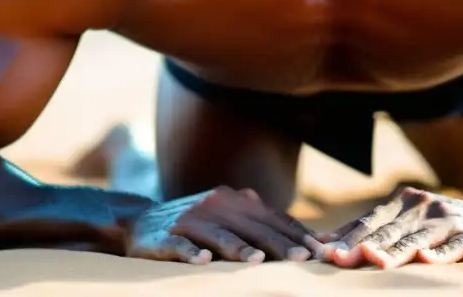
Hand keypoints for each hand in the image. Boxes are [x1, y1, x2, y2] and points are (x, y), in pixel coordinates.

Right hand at [125, 186, 323, 264]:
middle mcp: (215, 205)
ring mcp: (190, 220)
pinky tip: (204, 262)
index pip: (272, 217)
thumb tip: (310, 242)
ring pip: (219, 235)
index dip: (297, 233)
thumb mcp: (229, 219)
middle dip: (279, 243)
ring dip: (239, 248)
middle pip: (253, 226)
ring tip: (257, 260)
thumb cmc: (198, 225)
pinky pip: (181, 245)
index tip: (321, 250)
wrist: (141, 221)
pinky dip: (193, 253)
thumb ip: (261, 227)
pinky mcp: (165, 236)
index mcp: (235, 200)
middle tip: (302, 258)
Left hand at [320, 185, 462, 268]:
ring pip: (414, 239)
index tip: (318, 250)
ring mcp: (445, 222)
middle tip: (335, 258)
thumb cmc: (441, 223)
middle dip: (359, 245)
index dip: (344, 235)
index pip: (368, 221)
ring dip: (393, 251)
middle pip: (386, 230)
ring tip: (374, 261)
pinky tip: (427, 260)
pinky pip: (452, 249)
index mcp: (403, 203)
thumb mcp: (409, 220)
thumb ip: (372, 230)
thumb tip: (323, 244)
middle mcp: (420, 208)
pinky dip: (439, 255)